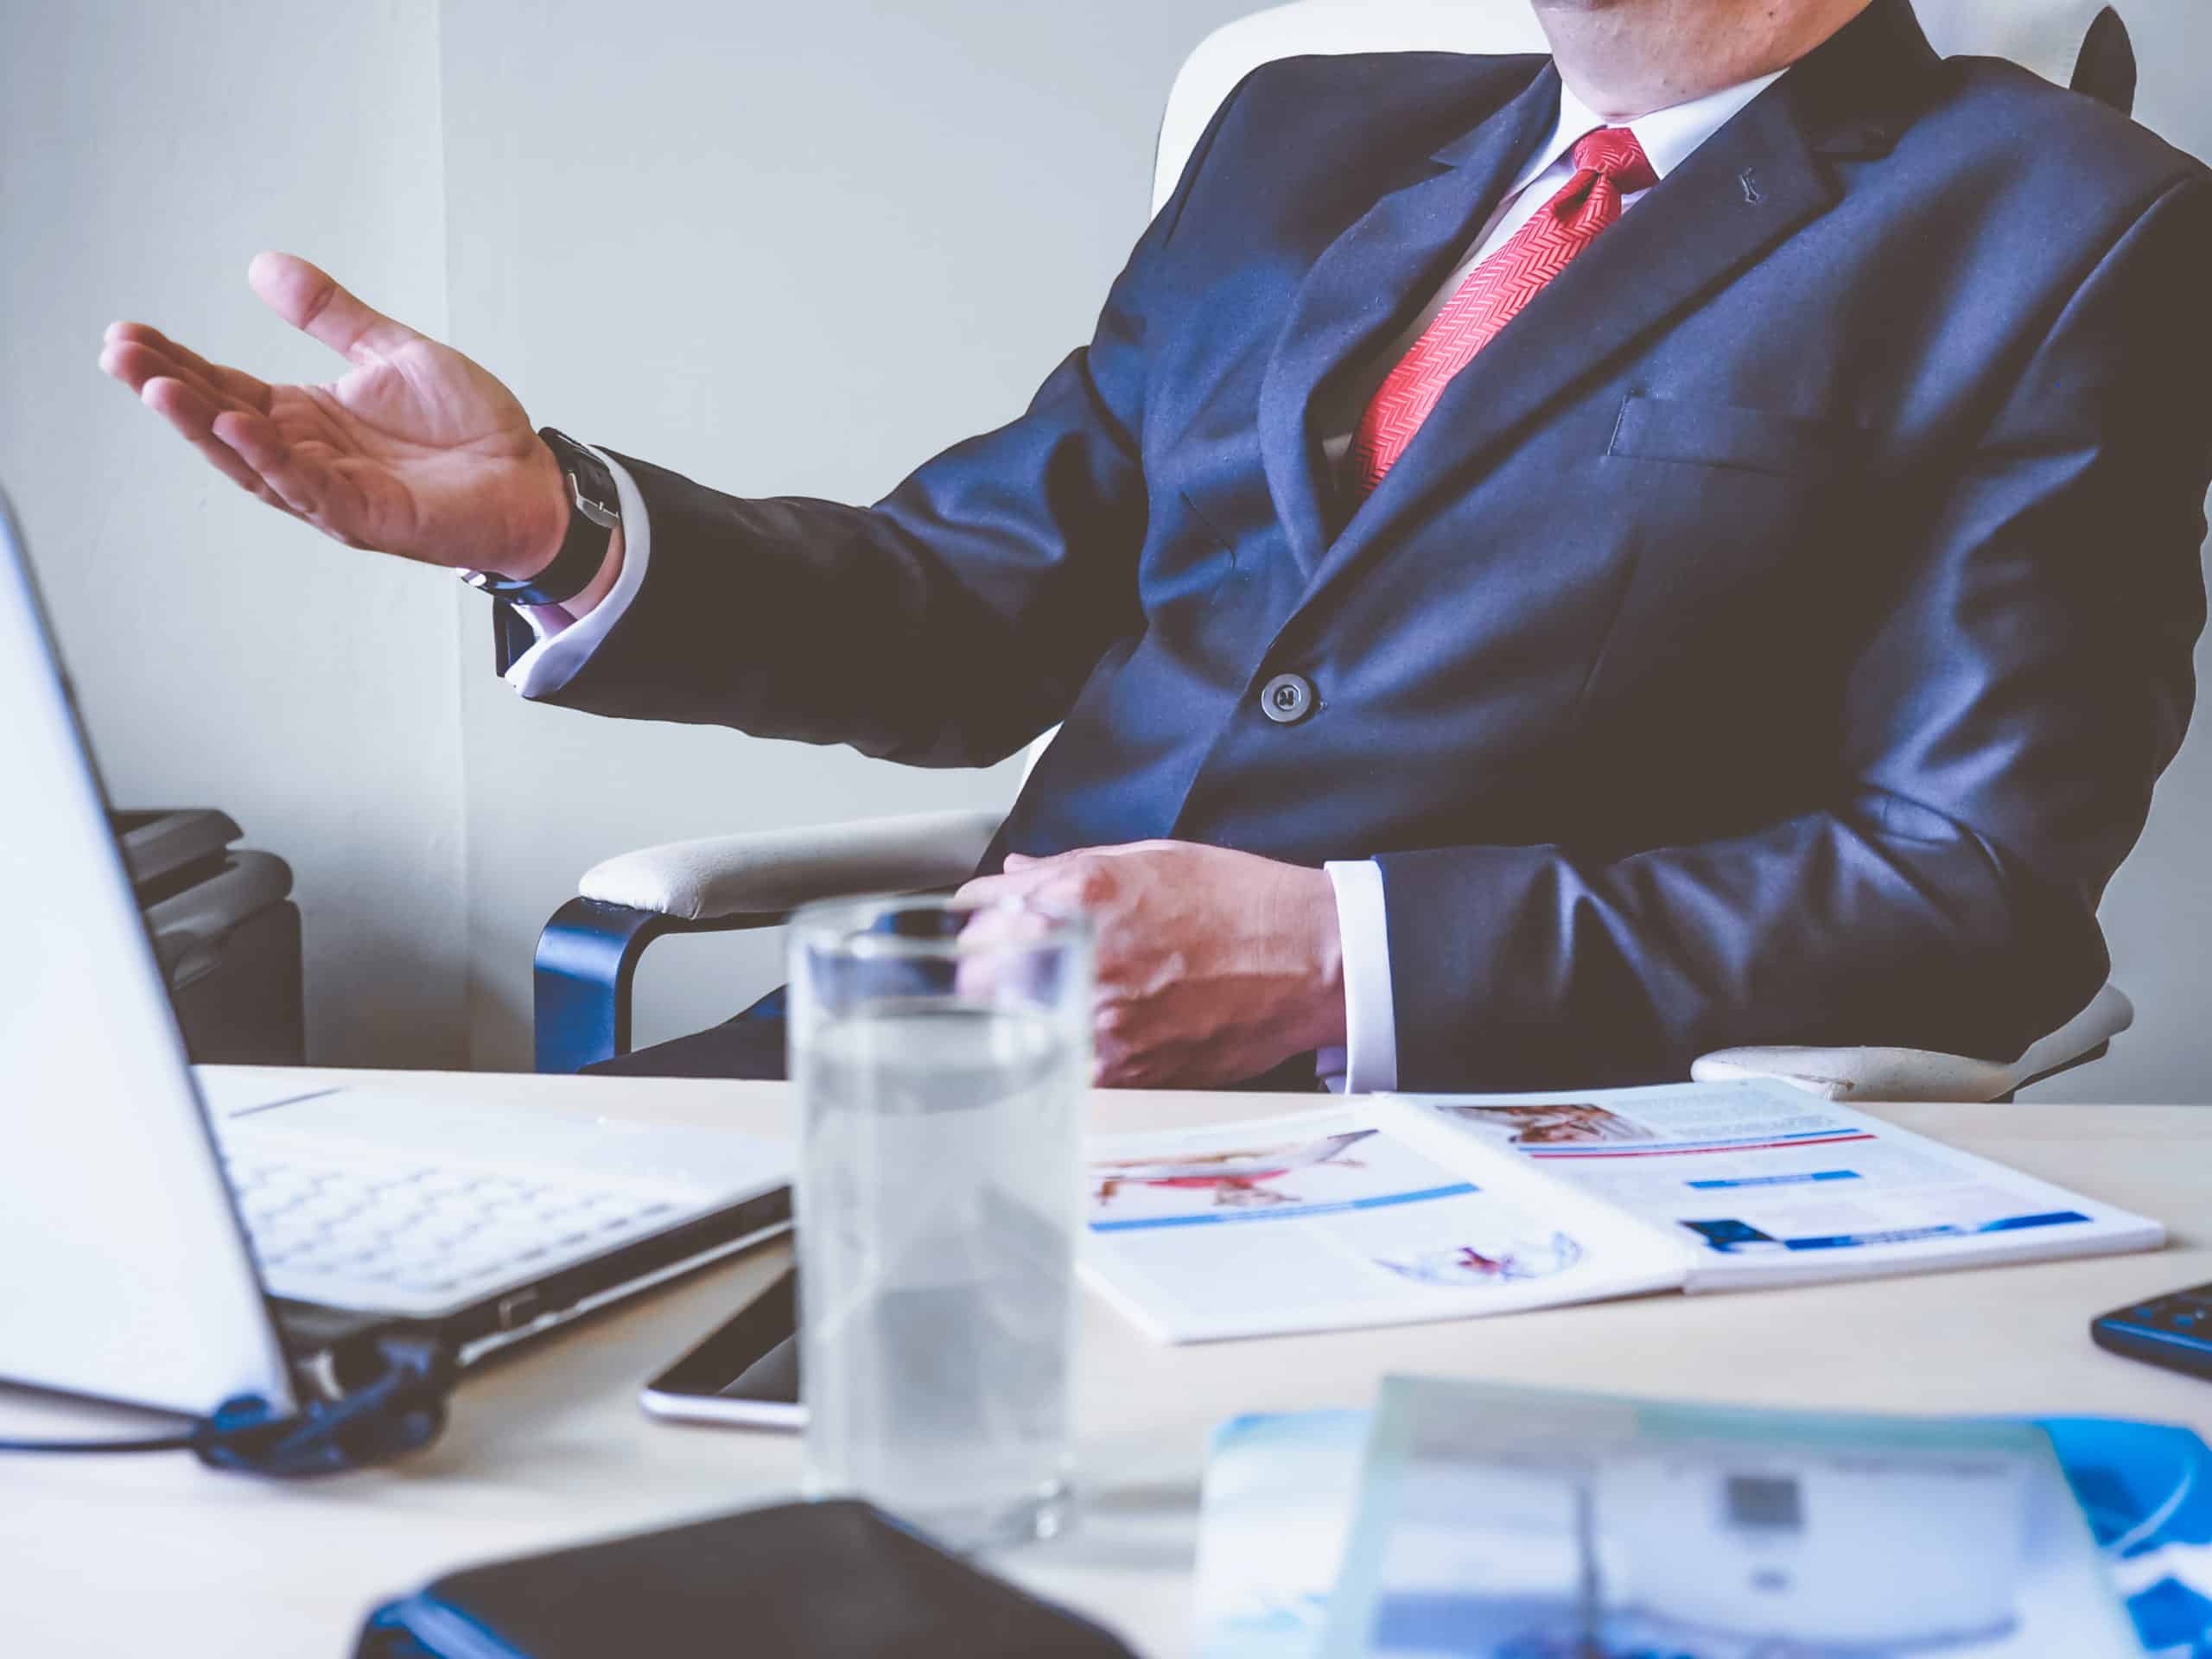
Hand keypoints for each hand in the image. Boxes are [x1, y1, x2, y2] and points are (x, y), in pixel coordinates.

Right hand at [98, 252, 568, 576]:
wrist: (531, 478)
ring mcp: (333, 492)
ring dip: (203, 426)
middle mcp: (308, 457)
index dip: (177, 363)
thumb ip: (331, 315)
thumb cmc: (469, 428)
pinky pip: (309, 488)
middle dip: (169, 391)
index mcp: (307, 418)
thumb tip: (264, 267)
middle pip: (222, 424)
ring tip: (157, 388)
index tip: (128, 333)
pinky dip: (272, 459)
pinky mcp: (368, 516)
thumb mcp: (392, 352)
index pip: (224, 387)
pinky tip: (240, 426)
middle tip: (120, 354)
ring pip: (252, 461)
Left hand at [958, 841, 1346, 1088]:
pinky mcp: (1130, 1071)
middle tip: (995, 972)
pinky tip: (1082, 1036)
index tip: (979, 925)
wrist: (1311, 959)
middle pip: (979, 978)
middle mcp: (1086, 959)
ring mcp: (1105, 1022)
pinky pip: (1064, 1067)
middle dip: (981, 972)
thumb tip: (1016, 874)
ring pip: (1014, 1031)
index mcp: (1084, 896)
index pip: (982, 911)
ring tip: (1042, 1006)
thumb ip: (1069, 867)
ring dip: (1016, 1019)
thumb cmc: (1242, 904)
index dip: (976, 919)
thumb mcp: (1152, 859)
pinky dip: (1061, 1053)